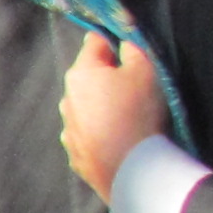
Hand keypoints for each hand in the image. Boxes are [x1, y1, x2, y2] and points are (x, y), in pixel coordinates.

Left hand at [59, 31, 168, 203]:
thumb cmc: (137, 113)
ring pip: (86, 108)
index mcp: (80, 73)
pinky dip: (100, 135)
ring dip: (102, 108)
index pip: (95, 42)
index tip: (130, 52)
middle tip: (133, 89)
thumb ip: (134, 50)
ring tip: (127, 120)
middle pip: (88, 78)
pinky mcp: (75, 155)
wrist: (130, 170)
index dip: (114, 43)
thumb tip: (123, 45)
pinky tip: (118, 142)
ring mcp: (68, 129)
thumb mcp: (146, 71)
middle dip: (107, 78)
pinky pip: (88, 136)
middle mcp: (67, 99)